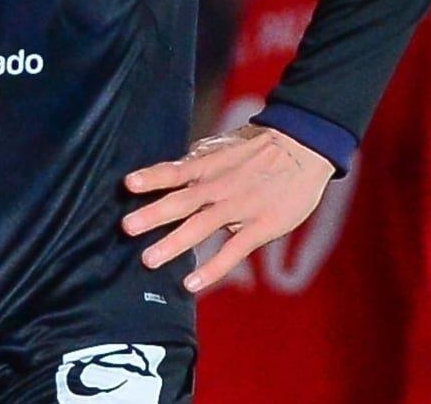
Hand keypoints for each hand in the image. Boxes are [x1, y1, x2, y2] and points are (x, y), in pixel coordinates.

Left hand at [121, 121, 334, 292]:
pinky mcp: (261, 226)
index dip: (152, 177)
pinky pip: (233, 249)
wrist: (304, 147)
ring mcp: (240, 207)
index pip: (175, 171)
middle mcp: (219, 186)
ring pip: (202, 226)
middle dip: (152, 214)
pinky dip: (212, 268)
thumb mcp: (226, 147)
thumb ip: (200, 162)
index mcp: (209, 166)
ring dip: (174, 243)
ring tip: (148, 260)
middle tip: (126, 227)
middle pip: (181, 201)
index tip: (128, 184)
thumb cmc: (262, 148)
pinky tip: (192, 284)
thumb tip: (174, 170)